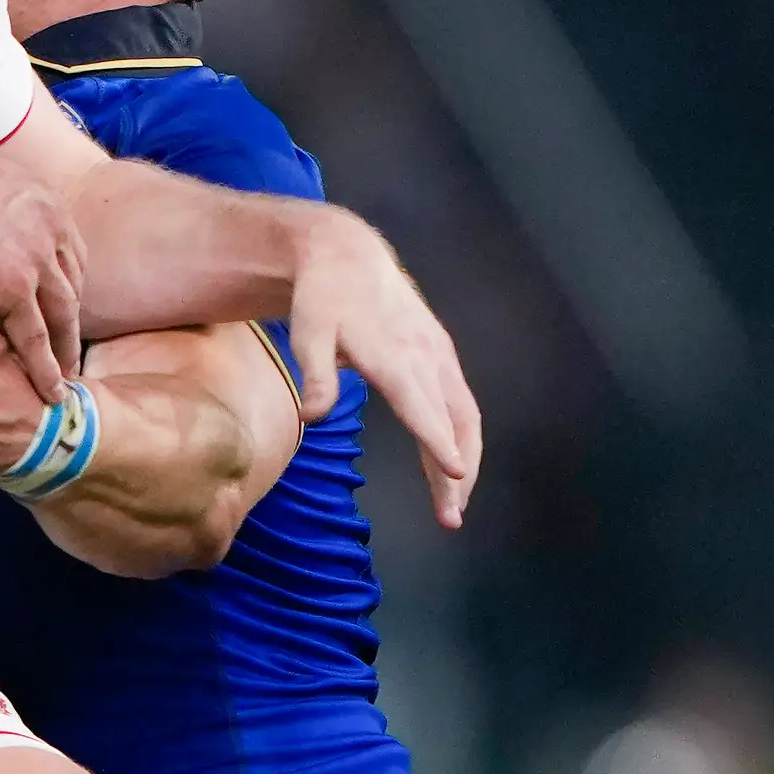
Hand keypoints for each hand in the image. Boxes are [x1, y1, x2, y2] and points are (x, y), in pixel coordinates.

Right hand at [0, 147, 78, 401]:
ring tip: (64, 379)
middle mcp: (48, 221)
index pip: (66, 244)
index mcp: (38, 194)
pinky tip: (50, 391)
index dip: (63, 279)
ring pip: (61, 313)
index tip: (59, 305)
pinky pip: (36, 335)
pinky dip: (45, 367)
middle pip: (71, 279)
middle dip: (71, 316)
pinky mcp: (15, 286)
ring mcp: (35, 254)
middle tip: (69, 348)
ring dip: (65, 350)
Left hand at [282, 214, 481, 528]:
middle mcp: (427, 358)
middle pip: (455, 422)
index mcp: (396, 358)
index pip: (423, 408)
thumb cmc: (322, 301)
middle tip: (451, 516)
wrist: (348, 257)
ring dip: (466, 460)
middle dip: (458, 471)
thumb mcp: (307, 333)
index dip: (439, 442)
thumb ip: (316, 375)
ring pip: (466, 417)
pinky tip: (455, 466)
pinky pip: (462, 404)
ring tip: (455, 502)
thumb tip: (313, 414)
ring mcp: (440, 356)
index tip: (455, 474)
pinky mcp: (443, 355)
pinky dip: (463, 438)